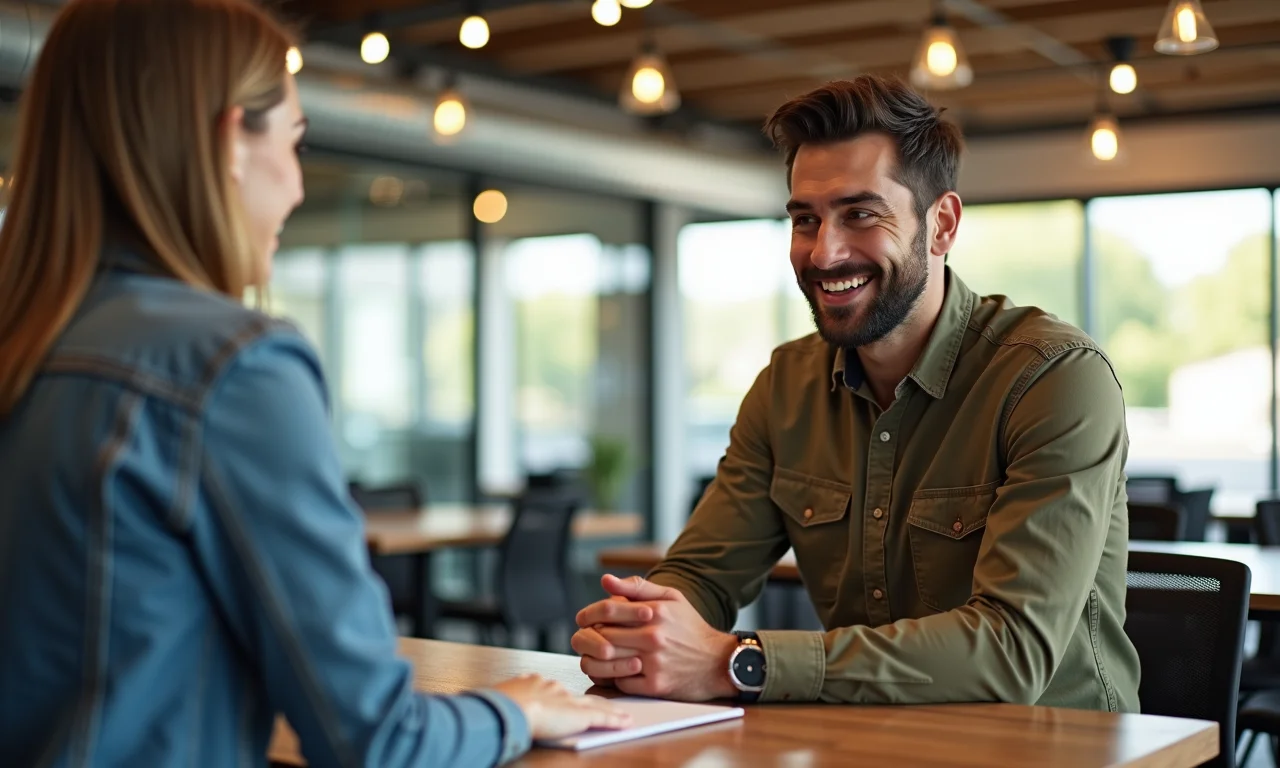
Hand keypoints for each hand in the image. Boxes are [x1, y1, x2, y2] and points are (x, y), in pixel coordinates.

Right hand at [490, 674, 630, 740]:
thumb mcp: (504, 697)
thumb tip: (509, 701)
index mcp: (537, 682)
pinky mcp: (580, 715)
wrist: (510, 708)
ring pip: (596, 705)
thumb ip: (513, 698)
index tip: (572, 700)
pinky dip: (615, 721)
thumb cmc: (501, 705)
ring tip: (624, 714)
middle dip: (596, 701)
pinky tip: (626, 723)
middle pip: (581, 695)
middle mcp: (557, 689)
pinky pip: (603, 718)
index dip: (567, 697)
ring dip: (611, 710)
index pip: (557, 690)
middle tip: (610, 704)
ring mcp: (569, 701)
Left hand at [572, 574, 738, 701]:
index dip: (588, 613)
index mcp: (655, 612)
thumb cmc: (692, 628)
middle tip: (586, 637)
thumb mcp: (671, 598)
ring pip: (606, 661)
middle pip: (602, 635)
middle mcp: (653, 636)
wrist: (719, 662)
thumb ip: (637, 587)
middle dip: (589, 636)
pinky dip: (612, 677)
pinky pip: (619, 682)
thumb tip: (605, 581)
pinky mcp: (655, 685)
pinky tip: (614, 670)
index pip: (607, 609)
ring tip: (595, 655)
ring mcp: (653, 662)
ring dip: (595, 659)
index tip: (583, 618)